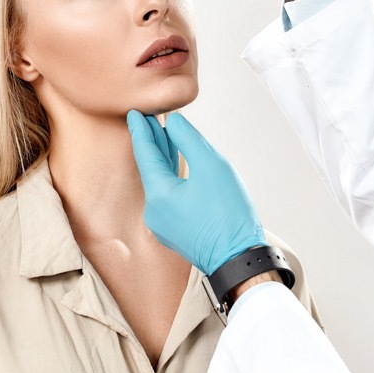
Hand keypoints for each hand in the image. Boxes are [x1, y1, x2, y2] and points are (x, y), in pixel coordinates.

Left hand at [127, 110, 265, 274]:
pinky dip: (171, 177)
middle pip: (151, 168)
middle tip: (149, 117)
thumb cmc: (229, 215)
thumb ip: (189, 140)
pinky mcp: (175, 231)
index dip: (141, 130)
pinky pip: (168, 196)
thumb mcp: (212, 167)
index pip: (145, 154)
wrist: (240, 259)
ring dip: (163, 159)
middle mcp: (154, 211)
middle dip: (152, 142)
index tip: (134, 113)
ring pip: (160, 182)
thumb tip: (173, 122)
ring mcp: (163, 224)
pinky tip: (177, 165)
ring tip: (165, 135)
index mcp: (159, 195)